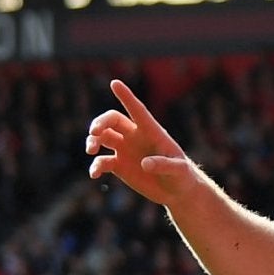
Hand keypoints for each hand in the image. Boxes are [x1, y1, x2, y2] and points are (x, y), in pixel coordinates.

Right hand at [87, 79, 200, 207]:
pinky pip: (102, 162)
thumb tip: (145, 164)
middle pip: (112, 121)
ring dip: (93, 141)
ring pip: (102, 138)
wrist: (177, 192)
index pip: (137, 110)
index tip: (114, 83)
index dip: (126, 97)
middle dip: (100, 123)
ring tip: (91, 150)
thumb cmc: (182, 176)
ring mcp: (125, 150)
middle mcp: (134, 137)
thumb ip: (164, 165)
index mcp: (151, 131)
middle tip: (95, 132)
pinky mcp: (119, 166)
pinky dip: (95, 166)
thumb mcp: (179, 170)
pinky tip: (94, 174)